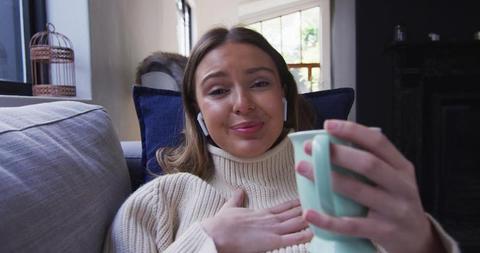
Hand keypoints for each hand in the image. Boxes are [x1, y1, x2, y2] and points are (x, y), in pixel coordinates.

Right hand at [201, 189, 312, 252]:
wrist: (217, 233)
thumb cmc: (221, 224)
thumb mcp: (230, 208)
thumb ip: (237, 199)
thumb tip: (239, 190)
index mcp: (262, 213)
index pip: (283, 206)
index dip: (296, 203)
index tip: (307, 198)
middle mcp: (270, 220)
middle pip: (295, 213)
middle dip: (309, 210)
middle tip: (322, 204)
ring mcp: (272, 230)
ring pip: (297, 223)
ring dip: (311, 220)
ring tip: (325, 215)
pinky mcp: (272, 241)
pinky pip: (293, 239)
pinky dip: (305, 236)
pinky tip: (316, 233)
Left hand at [296, 120, 444, 252]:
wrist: (418, 239)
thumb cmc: (395, 203)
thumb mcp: (394, 179)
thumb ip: (372, 164)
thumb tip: (331, 144)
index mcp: (402, 168)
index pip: (378, 142)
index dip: (353, 131)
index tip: (328, 125)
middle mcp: (402, 186)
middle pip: (368, 164)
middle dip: (336, 153)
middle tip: (310, 149)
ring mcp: (395, 210)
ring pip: (357, 191)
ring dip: (326, 179)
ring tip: (302, 169)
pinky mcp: (384, 232)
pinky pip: (351, 225)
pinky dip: (328, 220)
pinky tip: (310, 213)